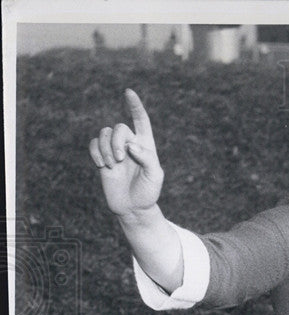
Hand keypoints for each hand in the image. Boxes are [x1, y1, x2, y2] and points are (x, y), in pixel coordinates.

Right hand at [88, 89, 163, 218]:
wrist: (133, 208)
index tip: (128, 92)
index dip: (135, 106)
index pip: (141, 120)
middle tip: (120, 160)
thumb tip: (131, 145)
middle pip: (119, 127)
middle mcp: (129, 144)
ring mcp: (114, 150)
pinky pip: (93, 144)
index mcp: (146, 145)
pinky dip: (95, 152)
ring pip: (104, 133)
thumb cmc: (148, 192)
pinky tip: (101, 165)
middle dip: (116, 141)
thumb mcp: (154, 176)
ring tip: (112, 165)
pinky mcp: (102, 158)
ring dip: (106, 148)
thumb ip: (147, 158)